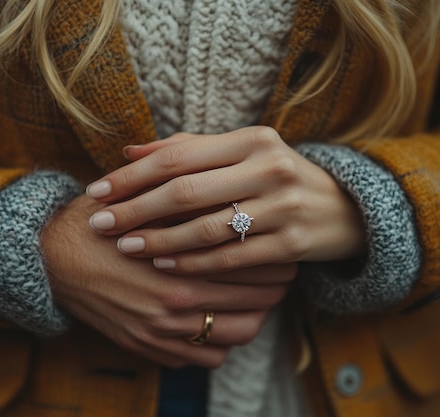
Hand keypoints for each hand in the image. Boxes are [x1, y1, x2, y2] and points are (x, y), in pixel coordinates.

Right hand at [40, 193, 294, 367]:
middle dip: (274, 285)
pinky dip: (221, 344)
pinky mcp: (149, 347)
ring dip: (253, 316)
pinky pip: (206, 359)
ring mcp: (162, 330)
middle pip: (255, 301)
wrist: (50, 260)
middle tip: (281, 272)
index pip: (249, 261)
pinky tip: (219, 322)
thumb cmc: (96, 224)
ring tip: (256, 299)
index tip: (282, 245)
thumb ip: (182, 188)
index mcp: (179, 259)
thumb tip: (228, 179)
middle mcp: (175, 302)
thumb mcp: (137, 196)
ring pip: (237, 334)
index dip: (274, 253)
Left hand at [85, 126, 366, 275]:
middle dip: (136, 209)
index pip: (178, 156)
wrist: (342, 210)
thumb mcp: (240, 153)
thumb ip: (188, 149)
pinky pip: (230, 257)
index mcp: (252, 139)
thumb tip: (129, 152)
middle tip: (100, 224)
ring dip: (160, 239)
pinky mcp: (291, 244)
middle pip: (186, 191)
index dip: (132, 175)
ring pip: (206, 228)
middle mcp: (269, 168)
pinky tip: (163, 264)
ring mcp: (283, 207)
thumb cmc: (275, 177)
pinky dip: (193, 262)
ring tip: (126, 246)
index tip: (97, 191)